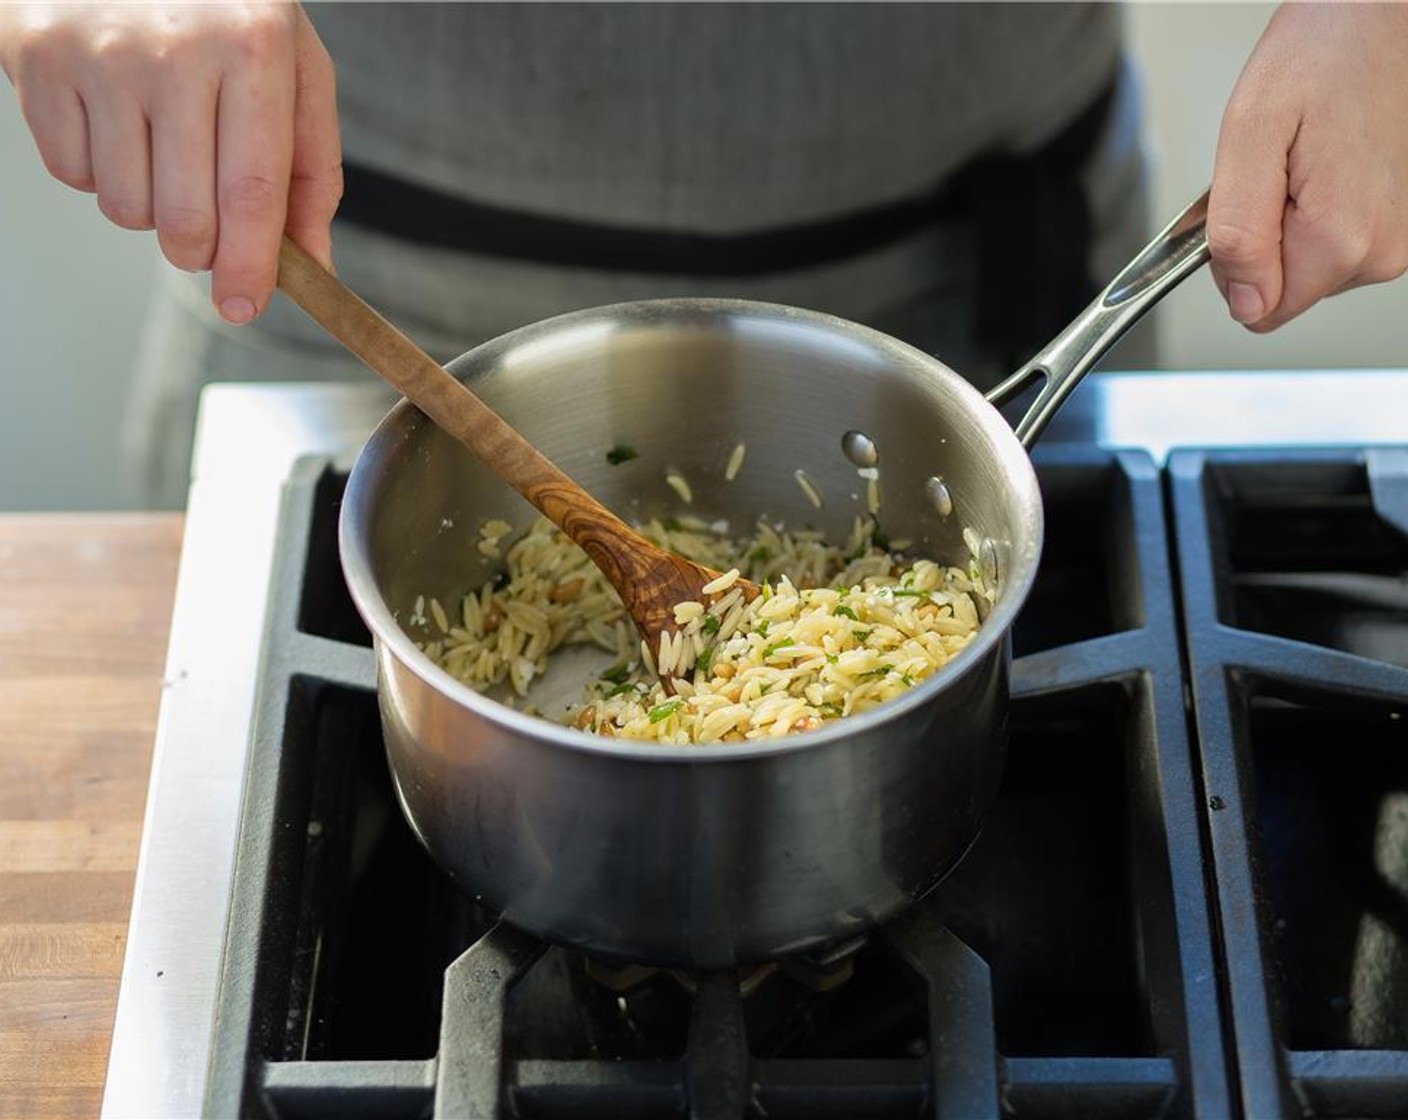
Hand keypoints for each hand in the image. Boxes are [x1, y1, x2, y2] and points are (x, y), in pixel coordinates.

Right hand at [0, 1, 340, 323]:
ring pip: (125, 208)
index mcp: (253, 47)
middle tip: (205, 231)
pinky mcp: (37, 57)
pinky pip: (71, 173)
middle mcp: (175, 49)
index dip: (249, 267)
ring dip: (148, 207)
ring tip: (160, 146)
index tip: (244, 306)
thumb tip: (311, 262)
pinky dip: (97, 170)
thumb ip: (311, 167)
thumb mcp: (292, 65)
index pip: (254, 193)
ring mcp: (99, 53)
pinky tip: (114, 119)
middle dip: (199, 251)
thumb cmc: (223, 4)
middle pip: (184, 218)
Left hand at [1208, 1, 1407, 331]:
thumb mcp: (1249, 138)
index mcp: (1341, 238)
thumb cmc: (1318, 57)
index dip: (1233, 266)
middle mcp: (1381, 250)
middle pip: (1285, 290)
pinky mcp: (1399, 221)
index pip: (1260, 311)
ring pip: (1308, 267)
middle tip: (1276, 169)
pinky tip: (1327, 160)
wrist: (1375, 17)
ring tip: (1305, 157)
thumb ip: (1239, 233)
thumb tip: (1245, 304)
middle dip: (1264, 237)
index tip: (1247, 206)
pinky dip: (1317, 207)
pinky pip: (1334, 241)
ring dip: (1290, 219)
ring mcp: (1396, 237)